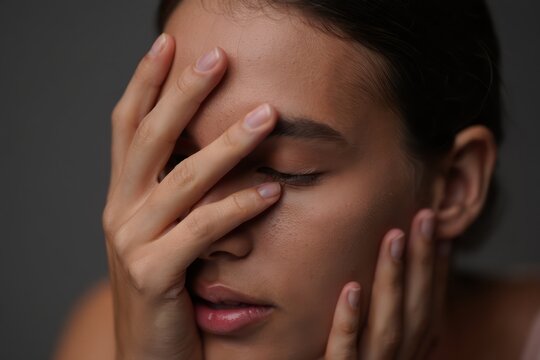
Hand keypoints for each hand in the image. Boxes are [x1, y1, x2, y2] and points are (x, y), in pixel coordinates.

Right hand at [102, 34, 280, 358]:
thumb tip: (223, 151)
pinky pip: (202, 230)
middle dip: (183, 94)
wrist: (150, 355)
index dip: (145, 83)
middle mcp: (119, 211)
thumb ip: (183, 194)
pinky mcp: (153, 275)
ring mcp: (131, 242)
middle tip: (218, 59)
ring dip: (227, 145)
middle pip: (150, 138)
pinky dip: (238, 207)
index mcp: (122, 196)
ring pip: (183, 180)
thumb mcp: (167, 232)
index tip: (169, 44)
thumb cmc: (168, 288)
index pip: (128, 126)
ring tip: (267, 116)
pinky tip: (271, 189)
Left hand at [324, 209, 450, 358]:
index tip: (437, 227)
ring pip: (388, 327)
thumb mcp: (371, 344)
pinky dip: (349, 322)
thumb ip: (381, 316)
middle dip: (421, 262)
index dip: (436, 268)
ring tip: (392, 238)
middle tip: (423, 216)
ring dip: (392, 280)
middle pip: (415, 310)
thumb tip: (390, 268)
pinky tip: (350, 289)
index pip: (428, 306)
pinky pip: (344, 353)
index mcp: (406, 353)